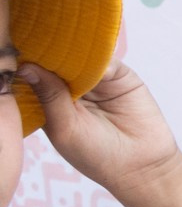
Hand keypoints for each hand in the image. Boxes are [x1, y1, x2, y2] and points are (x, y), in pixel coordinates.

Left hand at [18, 62, 181, 200]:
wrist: (141, 164)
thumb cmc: (96, 154)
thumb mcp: (65, 128)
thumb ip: (50, 96)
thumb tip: (27, 67)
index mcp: (49, 104)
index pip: (34, 78)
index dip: (28, 66)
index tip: (15, 54)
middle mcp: (71, 90)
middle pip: (56, 64)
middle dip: (49, 55)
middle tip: (40, 43)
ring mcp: (96, 82)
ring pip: (80, 59)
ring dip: (73, 54)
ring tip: (65, 49)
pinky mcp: (120, 76)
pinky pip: (107, 60)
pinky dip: (99, 58)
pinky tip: (92, 62)